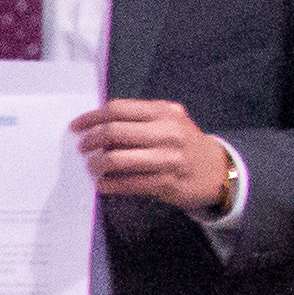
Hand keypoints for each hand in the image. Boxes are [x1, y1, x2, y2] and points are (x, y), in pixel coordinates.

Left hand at [75, 98, 233, 213]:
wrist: (217, 170)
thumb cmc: (183, 143)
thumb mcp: (168, 122)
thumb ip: (138, 120)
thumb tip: (95, 126)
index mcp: (164, 112)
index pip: (117, 109)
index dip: (91, 118)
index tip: (76, 127)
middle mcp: (167, 133)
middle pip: (113, 132)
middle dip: (90, 141)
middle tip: (82, 149)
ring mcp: (168, 159)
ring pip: (117, 160)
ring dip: (96, 165)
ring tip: (92, 168)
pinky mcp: (167, 183)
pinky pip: (128, 184)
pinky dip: (109, 185)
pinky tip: (103, 184)